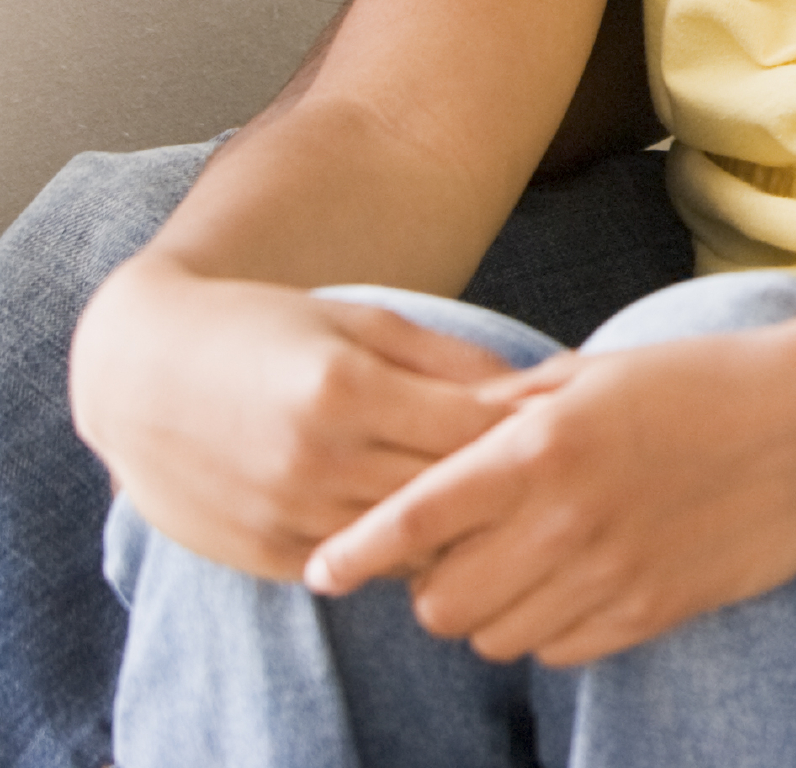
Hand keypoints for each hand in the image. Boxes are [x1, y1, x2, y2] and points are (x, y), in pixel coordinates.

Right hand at [70, 265, 517, 579]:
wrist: (138, 375)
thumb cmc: (264, 330)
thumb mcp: (362, 320)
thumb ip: (450, 358)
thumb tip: (539, 389)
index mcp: (345, 389)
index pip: (476, 431)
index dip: (529, 427)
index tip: (564, 418)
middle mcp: (314, 460)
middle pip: (450, 492)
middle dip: (506, 480)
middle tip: (547, 466)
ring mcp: (285, 515)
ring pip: (410, 543)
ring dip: (456, 526)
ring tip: (492, 497)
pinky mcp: (264, 554)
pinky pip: (359, 569)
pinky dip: (397, 552)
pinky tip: (422, 523)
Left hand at [302, 325, 795, 665]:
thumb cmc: (707, 380)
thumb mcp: (600, 370)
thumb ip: (512, 409)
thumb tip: (440, 435)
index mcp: (541, 448)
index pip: (410, 519)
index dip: (353, 551)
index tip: (322, 570)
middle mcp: (565, 518)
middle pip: (439, 603)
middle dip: (436, 585)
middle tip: (463, 554)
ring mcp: (611, 573)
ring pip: (494, 637)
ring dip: (494, 610)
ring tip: (527, 567)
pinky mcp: (653, 610)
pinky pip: (559, 652)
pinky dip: (552, 630)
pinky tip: (581, 583)